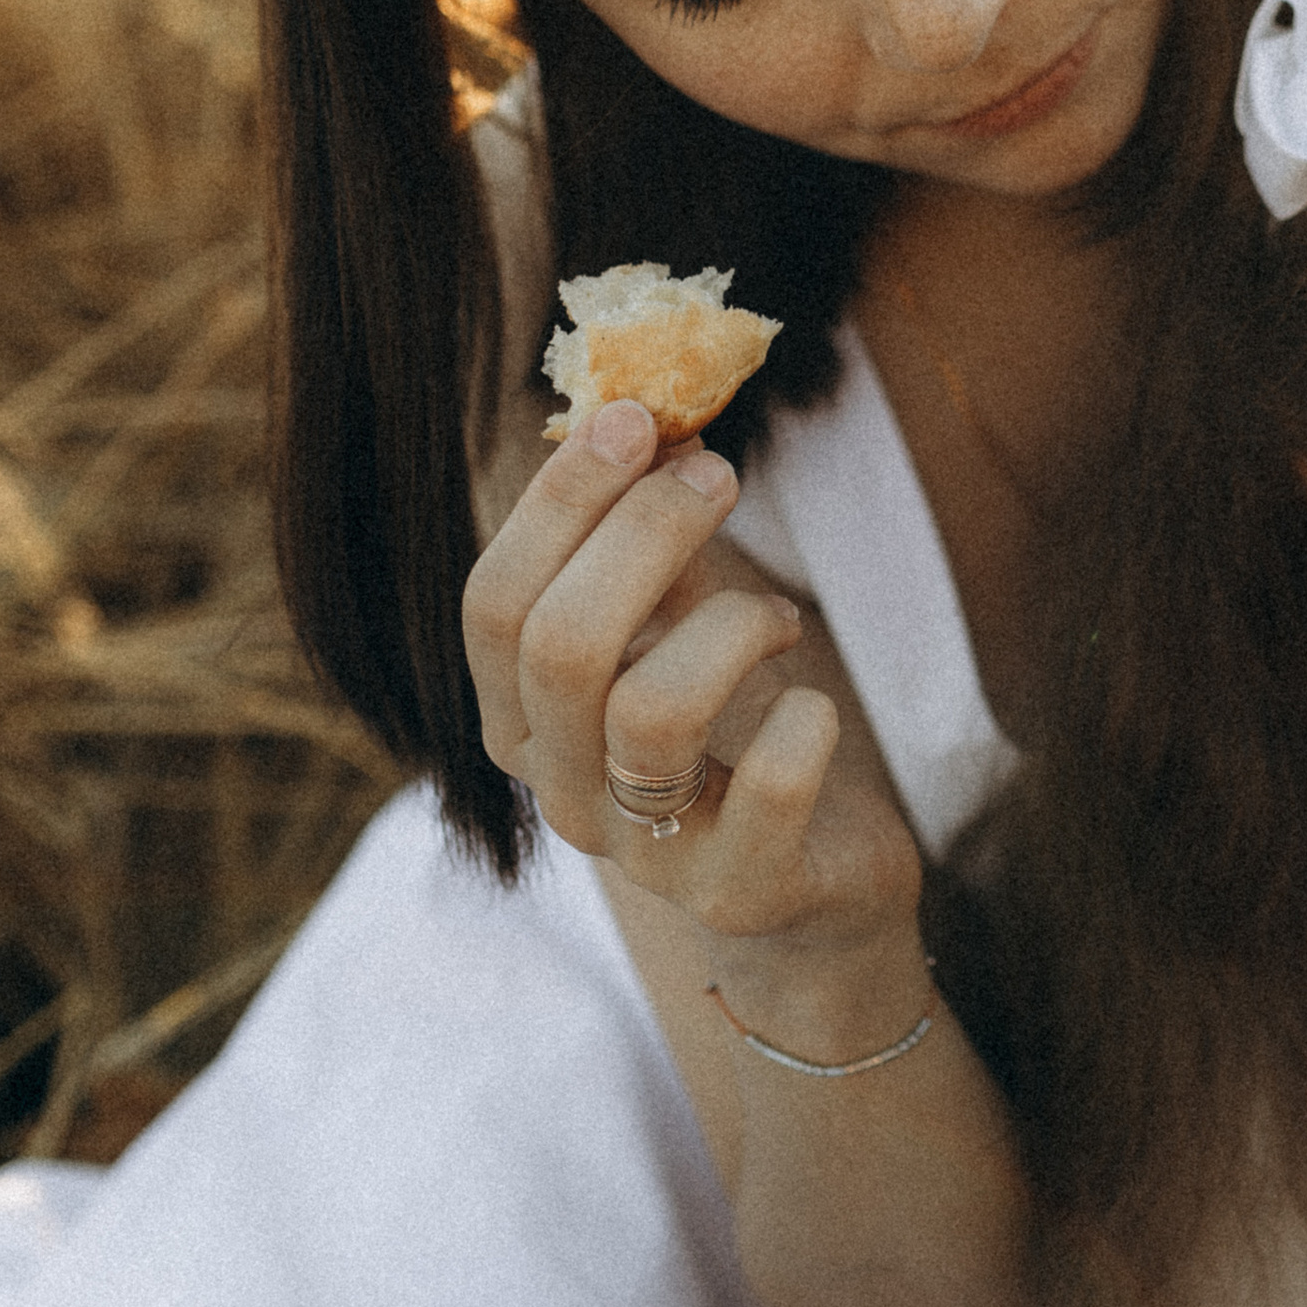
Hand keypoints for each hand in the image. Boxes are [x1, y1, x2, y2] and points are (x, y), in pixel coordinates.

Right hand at [461, 397, 921, 952]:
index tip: (634, 418)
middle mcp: (561, 791)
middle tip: (718, 476)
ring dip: (727, 624)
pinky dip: (805, 720)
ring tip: (774, 615)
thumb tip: (651, 417)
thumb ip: (649, 546)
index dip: (559, 501)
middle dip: (643, 535)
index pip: (494, 604)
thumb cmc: (732, 732)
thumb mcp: (675, 629)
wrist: (811, 885)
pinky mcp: (740, 888)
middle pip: (562, 645)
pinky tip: (812, 707)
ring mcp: (645, 853)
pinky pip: (770, 784)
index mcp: (522, 718)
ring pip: (649, 711)